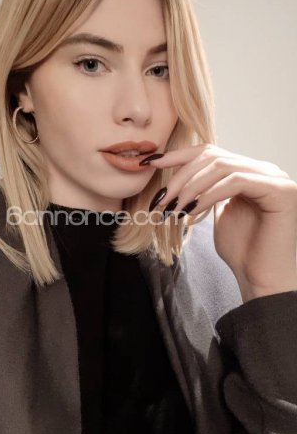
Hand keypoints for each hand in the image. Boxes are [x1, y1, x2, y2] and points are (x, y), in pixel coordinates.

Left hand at [144, 144, 296, 302]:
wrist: (262, 280)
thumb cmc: (242, 252)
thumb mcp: (217, 213)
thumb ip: (206, 192)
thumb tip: (180, 179)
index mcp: (250, 172)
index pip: (211, 152)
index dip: (179, 156)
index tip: (152, 163)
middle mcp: (265, 170)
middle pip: (214, 156)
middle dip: (181, 176)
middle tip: (162, 199)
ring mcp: (276, 178)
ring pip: (222, 166)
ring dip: (191, 187)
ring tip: (174, 209)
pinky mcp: (281, 191)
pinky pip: (236, 181)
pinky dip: (209, 194)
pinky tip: (192, 212)